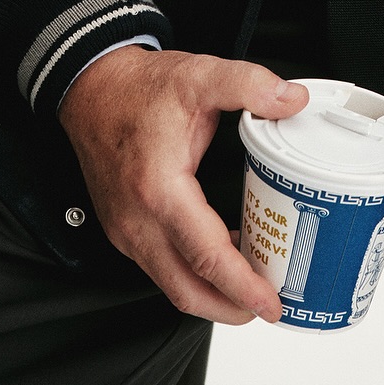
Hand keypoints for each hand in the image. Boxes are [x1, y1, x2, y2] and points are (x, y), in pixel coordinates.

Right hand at [58, 46, 308, 323]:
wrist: (92, 89)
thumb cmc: (138, 89)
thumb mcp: (200, 76)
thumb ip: (249, 85)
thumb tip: (291, 100)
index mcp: (159, 189)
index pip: (206, 256)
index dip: (242, 284)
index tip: (270, 301)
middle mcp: (137, 220)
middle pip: (187, 290)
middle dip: (230, 308)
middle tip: (268, 306)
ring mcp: (125, 230)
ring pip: (171, 284)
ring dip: (211, 294)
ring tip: (251, 285)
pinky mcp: (123, 230)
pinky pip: (159, 267)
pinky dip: (191, 273)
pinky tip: (218, 255)